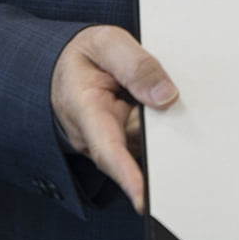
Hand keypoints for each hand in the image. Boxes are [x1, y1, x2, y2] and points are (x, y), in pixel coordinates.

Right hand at [50, 25, 176, 212]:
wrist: (64, 63)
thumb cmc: (84, 54)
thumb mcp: (106, 43)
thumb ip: (137, 65)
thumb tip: (167, 96)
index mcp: (84, 110)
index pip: (107, 150)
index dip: (126, 175)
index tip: (143, 196)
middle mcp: (96, 135)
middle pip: (138, 145)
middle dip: (162, 134)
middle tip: (174, 101)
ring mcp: (111, 140)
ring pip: (148, 141)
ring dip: (164, 124)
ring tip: (163, 91)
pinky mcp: (125, 139)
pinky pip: (151, 137)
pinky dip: (164, 124)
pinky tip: (169, 107)